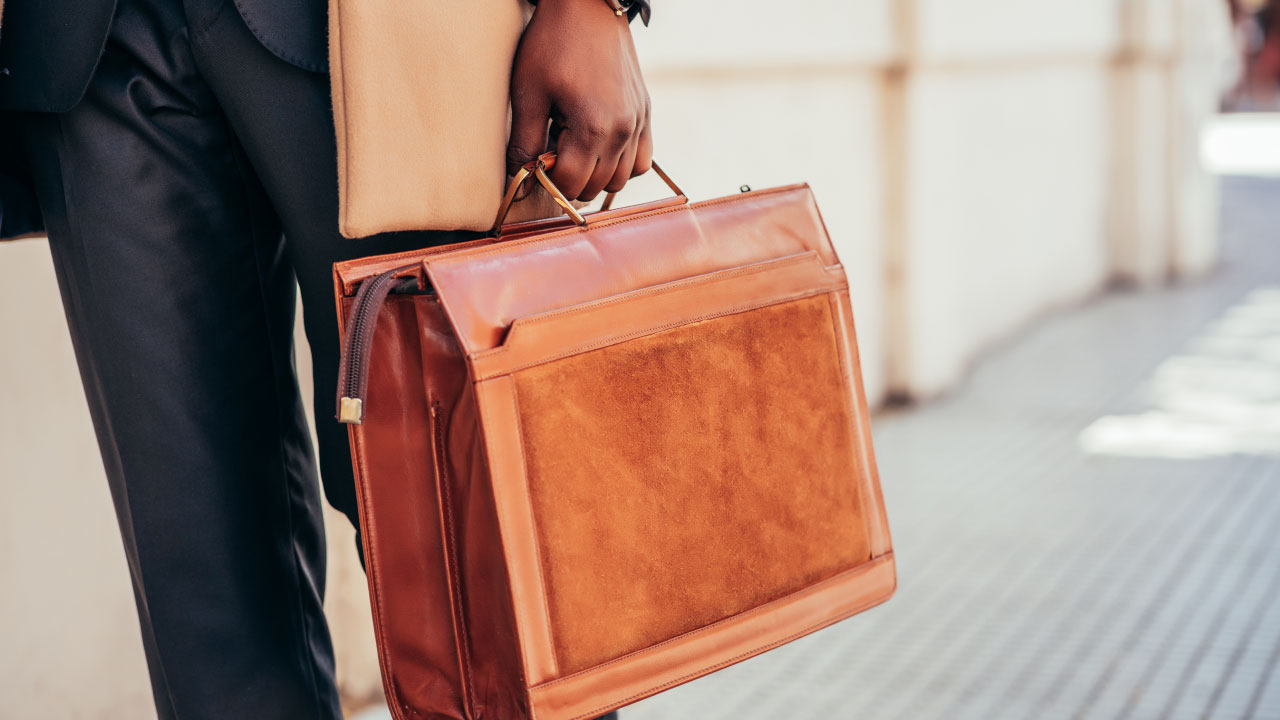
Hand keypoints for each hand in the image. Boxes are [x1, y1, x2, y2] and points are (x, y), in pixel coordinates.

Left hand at [508, 0, 652, 201]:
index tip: (533, 163)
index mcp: (594, 128)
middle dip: (568, 179)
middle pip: (595, 187)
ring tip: (573, 147)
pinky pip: (641, 161)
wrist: (588, 6)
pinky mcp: (645, 113)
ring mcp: (638, 123)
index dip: (546, 181)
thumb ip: (524, 142)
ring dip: (594, 175)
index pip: (569, 184)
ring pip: (620, 180)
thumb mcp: (529, 93)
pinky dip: (621, 164)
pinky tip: (598, 147)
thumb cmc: (553, 45)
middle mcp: (623, 130)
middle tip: (550, 149)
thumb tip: (518, 181)